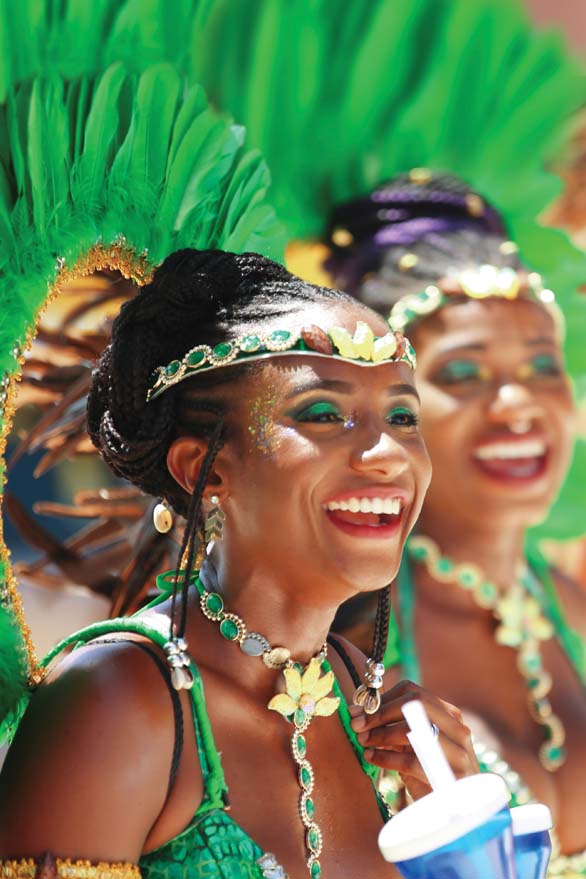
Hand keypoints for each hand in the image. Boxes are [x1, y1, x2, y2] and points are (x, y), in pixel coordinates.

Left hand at [350, 679, 478, 799]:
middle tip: (357, 724)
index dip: (383, 699)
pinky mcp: (452, 777)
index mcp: (450, 716)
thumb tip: (357, 711)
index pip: (413, 692)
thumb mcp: (413, 747)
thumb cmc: (429, 776)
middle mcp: (458, 729)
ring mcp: (459, 752)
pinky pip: (411, 761)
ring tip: (363, 741)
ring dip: (381, 734)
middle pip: (414, 704)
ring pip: (412, 731)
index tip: (360, 711)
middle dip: (380, 713)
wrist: (454, 812)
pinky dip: (386, 757)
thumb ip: (393, 727)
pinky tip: (371, 758)